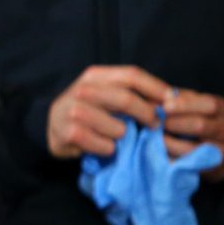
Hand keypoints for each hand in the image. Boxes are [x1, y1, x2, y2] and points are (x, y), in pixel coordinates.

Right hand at [47, 65, 170, 157]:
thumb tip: (171, 98)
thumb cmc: (87, 110)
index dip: (156, 88)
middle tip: (155, 126)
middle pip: (126, 99)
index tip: (172, 102)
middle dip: (147, 114)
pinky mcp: (70, 132)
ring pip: (117, 127)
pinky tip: (106, 147)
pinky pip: (105, 144)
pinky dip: (110, 149)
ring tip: (121, 138)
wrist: (51, 127)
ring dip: (125, 136)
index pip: (131, 75)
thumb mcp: (104, 94)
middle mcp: (83, 89)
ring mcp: (74, 111)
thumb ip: (131, 92)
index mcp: (95, 75)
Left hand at [161, 89, 223, 180]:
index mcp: (221, 110)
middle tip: (154, 123)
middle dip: (173, 123)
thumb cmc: (214, 121)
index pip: (207, 105)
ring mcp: (220, 151)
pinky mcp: (212, 169)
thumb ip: (183, 98)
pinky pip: (188, 164)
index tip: (163, 106)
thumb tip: (157, 94)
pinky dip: (171, 158)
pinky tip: (160, 153)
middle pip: (199, 125)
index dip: (183, 105)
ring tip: (154, 138)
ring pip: (192, 148)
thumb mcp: (205, 104)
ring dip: (168, 142)